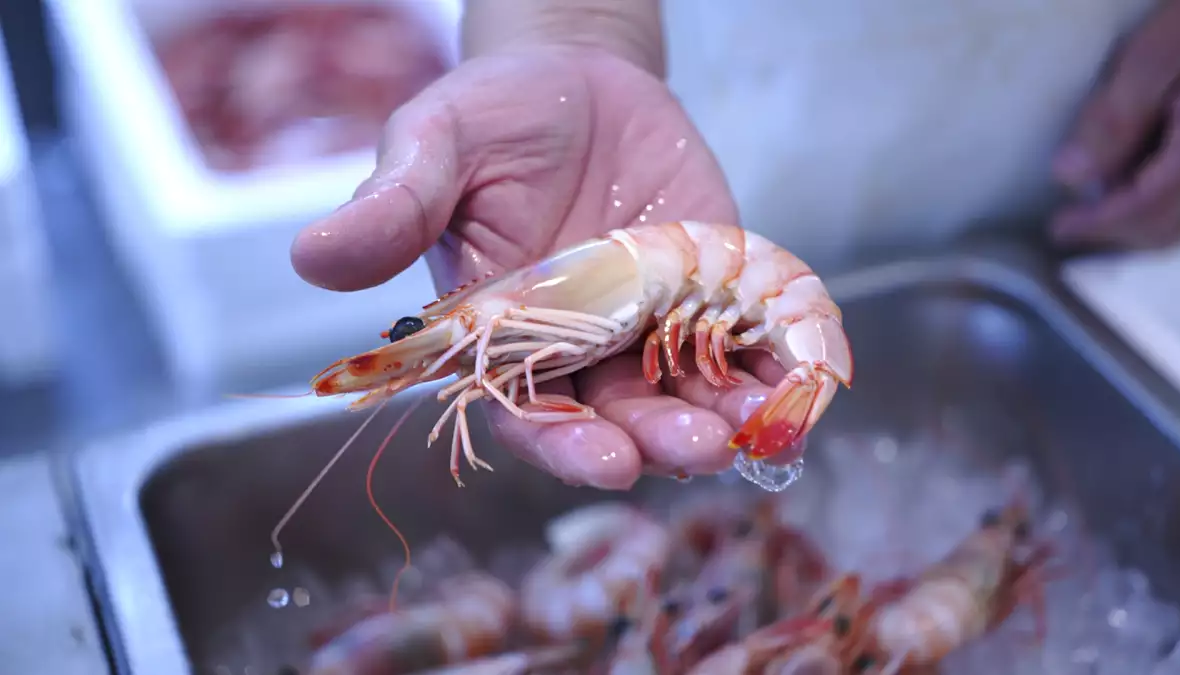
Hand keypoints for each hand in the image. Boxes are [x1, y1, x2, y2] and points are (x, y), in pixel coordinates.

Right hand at [291, 46, 784, 489]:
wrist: (577, 75)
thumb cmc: (493, 113)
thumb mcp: (436, 143)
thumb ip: (394, 203)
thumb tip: (309, 259)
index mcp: (506, 336)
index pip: (527, 411)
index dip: (563, 442)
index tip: (604, 457)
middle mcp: (581, 348)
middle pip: (620, 418)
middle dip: (660, 439)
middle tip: (699, 447)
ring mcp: (652, 325)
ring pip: (689, 394)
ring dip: (728, 417)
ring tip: (765, 428)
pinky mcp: (712, 293)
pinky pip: (746, 344)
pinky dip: (776, 367)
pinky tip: (807, 383)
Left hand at [1052, 0, 1179, 246]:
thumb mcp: (1154, 57)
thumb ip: (1115, 118)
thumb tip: (1069, 177)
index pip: (1147, 211)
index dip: (1098, 226)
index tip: (1059, 227)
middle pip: (1171, 227)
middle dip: (1117, 234)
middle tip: (1073, 225)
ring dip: (1144, 226)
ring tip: (1102, 212)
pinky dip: (1171, 209)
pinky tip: (1141, 190)